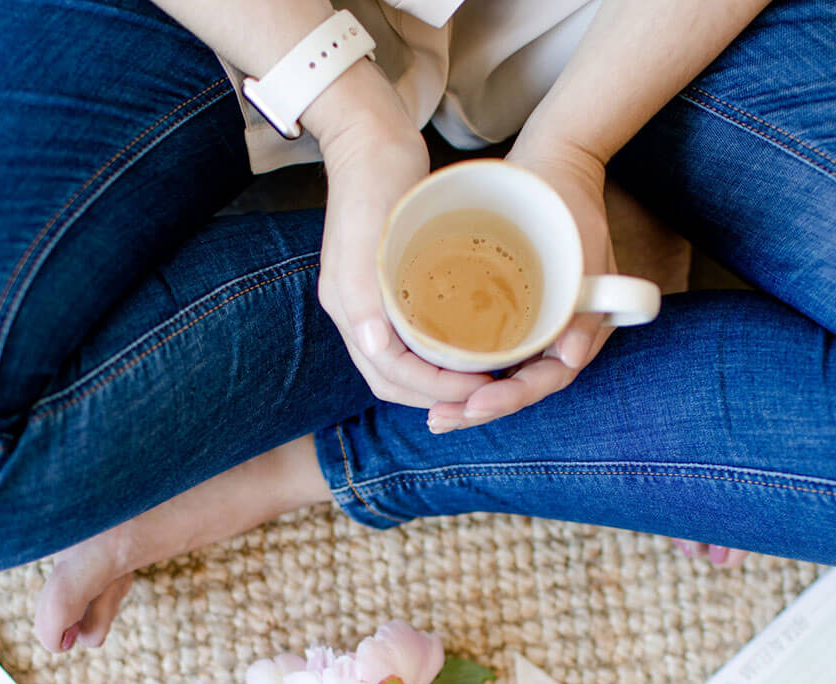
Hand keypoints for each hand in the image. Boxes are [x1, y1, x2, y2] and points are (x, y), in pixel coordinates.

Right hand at [311, 66, 494, 407]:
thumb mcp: (367, 234)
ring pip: (407, 360)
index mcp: (348, 309)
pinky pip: (416, 331)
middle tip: (487, 389)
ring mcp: (374, 299)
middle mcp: (358, 313)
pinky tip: (472, 341)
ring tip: (483, 373)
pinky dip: (442, 347)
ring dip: (441, 376)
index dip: (433, 390)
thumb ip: (363, 294)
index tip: (479, 387)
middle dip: (439, 393)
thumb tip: (374, 347)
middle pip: (396, 378)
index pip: (389, 375)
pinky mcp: (393, 281)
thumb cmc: (373, 179)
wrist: (373, 137)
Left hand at [426, 136, 614, 432]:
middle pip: (517, 389)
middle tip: (440, 420)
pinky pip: (488, 353)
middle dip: (478, 409)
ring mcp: (534, 329)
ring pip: (500, 378)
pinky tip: (432, 376)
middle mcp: (558, 340)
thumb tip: (571, 358)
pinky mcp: (511, 314)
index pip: (544, 381)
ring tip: (433, 413)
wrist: (557, 165)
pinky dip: (464, 370)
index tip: (475, 405)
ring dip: (466, 398)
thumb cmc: (572, 206)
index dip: (509, 399)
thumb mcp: (586, 254)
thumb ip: (584, 309)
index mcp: (581, 333)